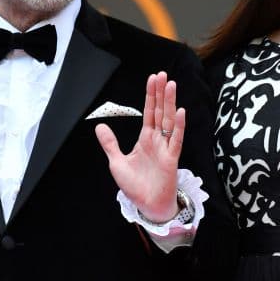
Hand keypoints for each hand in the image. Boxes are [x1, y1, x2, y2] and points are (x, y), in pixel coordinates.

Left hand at [95, 71, 184, 221]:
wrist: (148, 205)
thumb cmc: (135, 186)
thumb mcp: (117, 162)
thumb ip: (110, 144)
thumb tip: (99, 126)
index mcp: (145, 139)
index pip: (149, 112)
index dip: (150, 96)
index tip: (153, 79)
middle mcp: (158, 140)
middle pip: (160, 112)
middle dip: (161, 93)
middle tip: (162, 75)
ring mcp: (166, 148)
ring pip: (169, 121)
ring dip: (170, 103)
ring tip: (171, 85)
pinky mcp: (172, 159)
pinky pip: (176, 140)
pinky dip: (179, 126)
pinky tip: (179, 112)